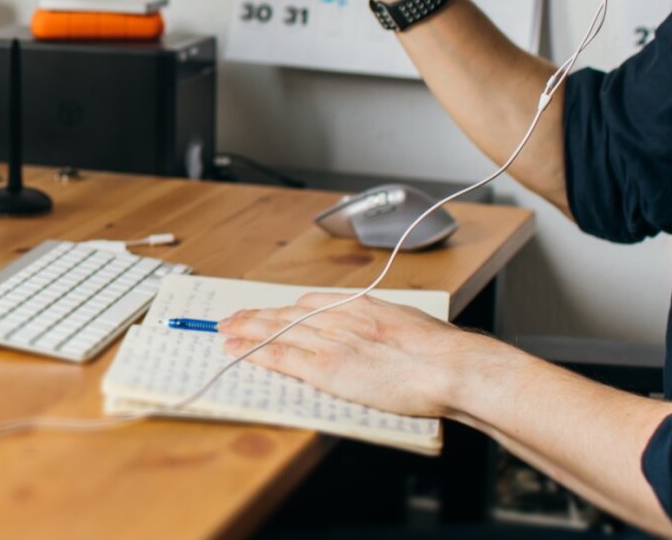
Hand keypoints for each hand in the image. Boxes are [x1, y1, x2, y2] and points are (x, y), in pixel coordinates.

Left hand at [216, 293, 488, 419]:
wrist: (447, 366)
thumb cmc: (440, 350)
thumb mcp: (408, 323)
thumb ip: (385, 324)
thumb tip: (384, 329)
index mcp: (359, 305)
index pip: (309, 303)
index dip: (284, 308)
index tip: (270, 310)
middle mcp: (339, 317)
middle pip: (286, 313)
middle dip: (256, 316)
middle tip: (232, 317)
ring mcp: (330, 342)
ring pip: (277, 330)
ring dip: (247, 330)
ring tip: (224, 330)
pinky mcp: (326, 368)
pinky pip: (282, 357)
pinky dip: (255, 352)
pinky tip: (237, 349)